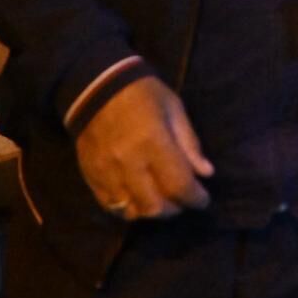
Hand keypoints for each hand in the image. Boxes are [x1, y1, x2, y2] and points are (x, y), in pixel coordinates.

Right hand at [74, 76, 212, 220]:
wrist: (96, 86)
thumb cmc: (143, 94)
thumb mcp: (174, 109)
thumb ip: (189, 144)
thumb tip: (206, 174)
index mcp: (153, 142)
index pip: (178, 185)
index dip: (195, 198)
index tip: (203, 199)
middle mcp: (129, 163)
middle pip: (155, 207)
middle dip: (174, 208)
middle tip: (182, 199)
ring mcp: (107, 172)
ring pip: (132, 211)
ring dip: (151, 211)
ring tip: (161, 199)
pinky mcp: (91, 176)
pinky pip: (110, 206)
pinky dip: (129, 207)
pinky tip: (139, 197)